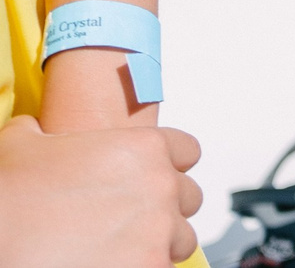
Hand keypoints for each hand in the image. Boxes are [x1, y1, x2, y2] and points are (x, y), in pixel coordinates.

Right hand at [0, 115, 201, 267]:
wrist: (0, 245)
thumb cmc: (9, 200)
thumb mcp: (22, 146)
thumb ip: (43, 132)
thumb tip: (35, 128)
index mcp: (142, 149)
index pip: (187, 152)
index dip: (168, 164)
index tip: (149, 179)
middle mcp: (160, 187)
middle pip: (187, 196)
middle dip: (163, 206)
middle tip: (130, 218)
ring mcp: (159, 232)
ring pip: (181, 237)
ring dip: (160, 241)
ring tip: (124, 247)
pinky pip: (164, 266)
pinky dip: (146, 265)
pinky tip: (116, 263)